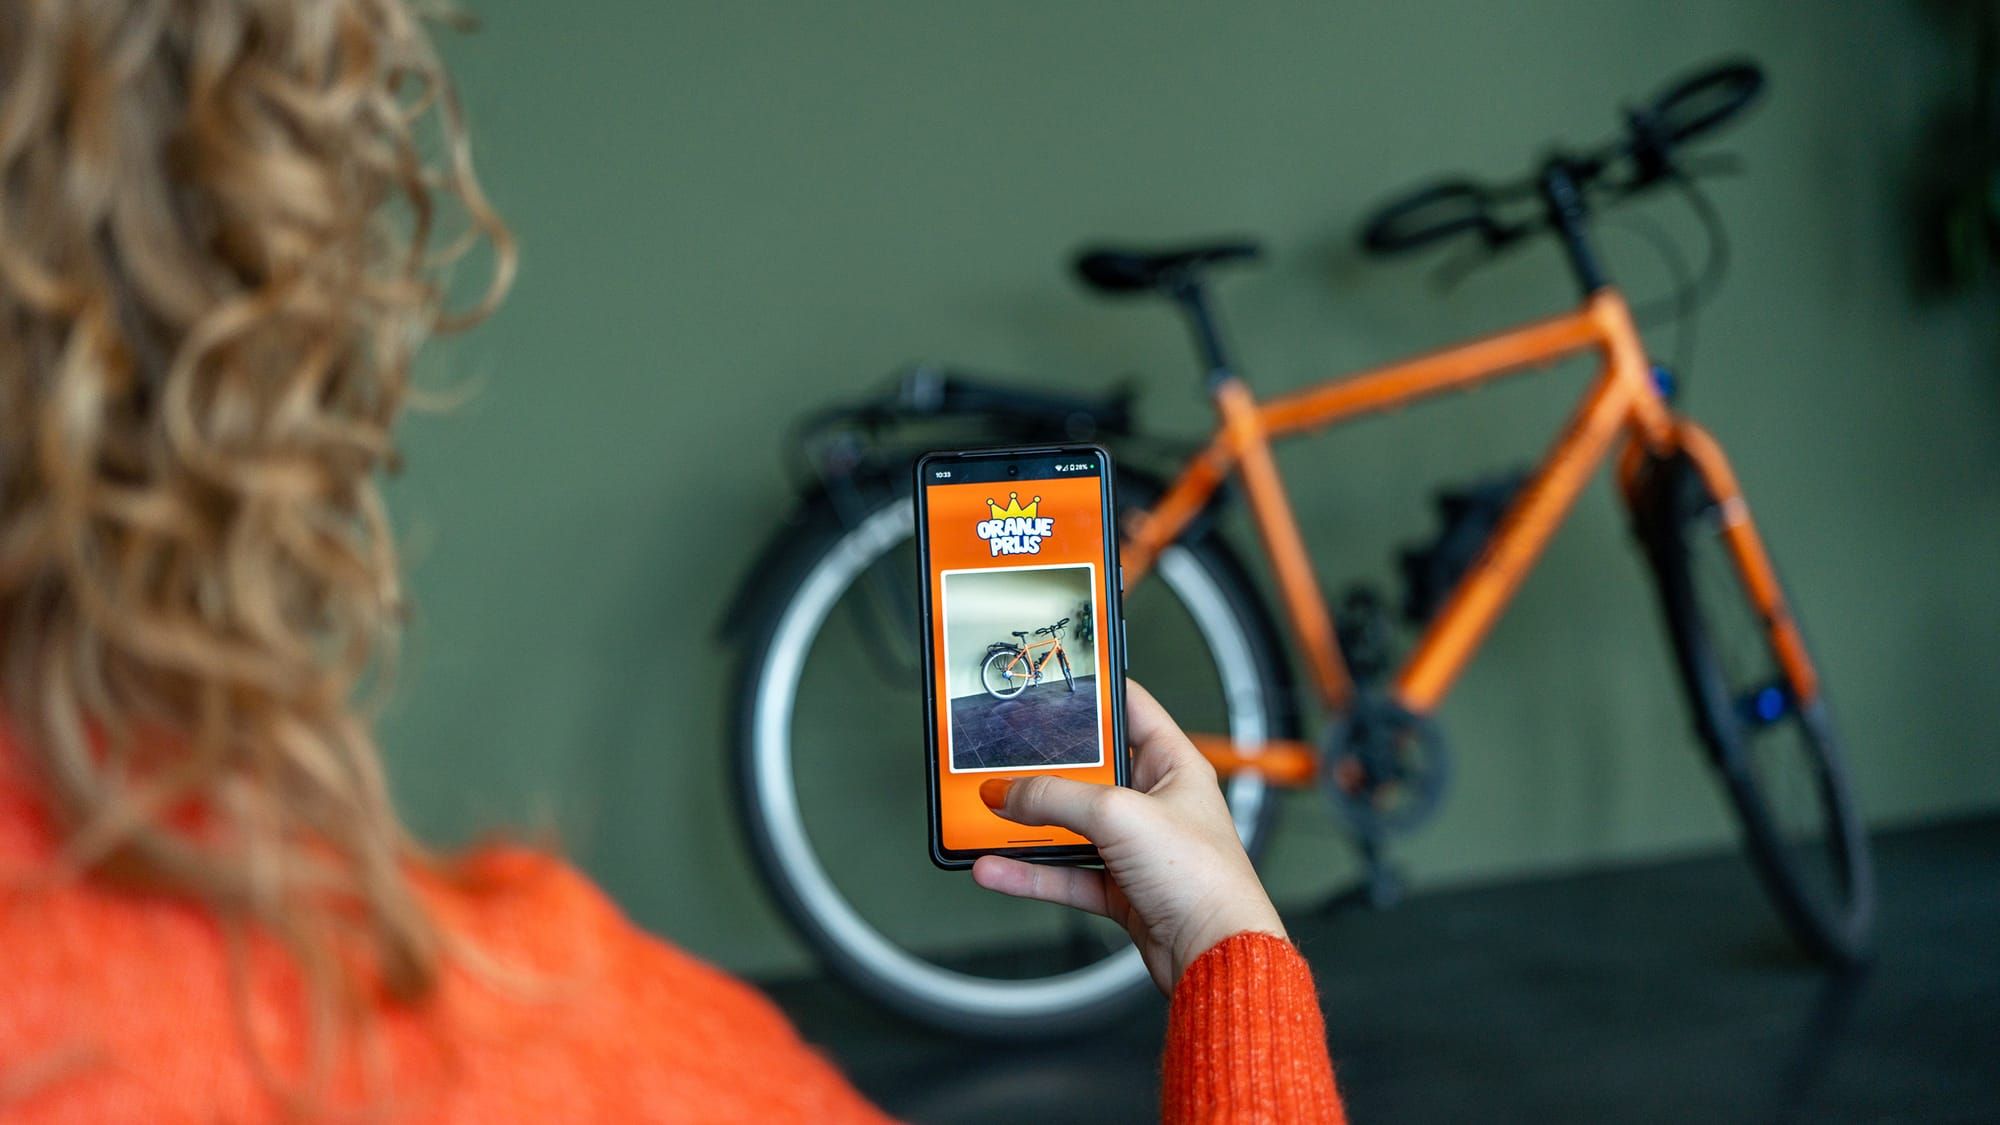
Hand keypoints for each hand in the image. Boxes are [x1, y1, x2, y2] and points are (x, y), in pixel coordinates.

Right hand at [971, 679, 1286, 993]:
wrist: (1215, 957)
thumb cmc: (1205, 880)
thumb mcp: (1120, 816)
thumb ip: (1057, 798)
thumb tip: (1009, 792)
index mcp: (1174, 765)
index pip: (1129, 709)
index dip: (1090, 694)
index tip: (1048, 685)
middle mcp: (1156, 802)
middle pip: (1088, 772)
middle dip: (1042, 769)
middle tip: (1002, 757)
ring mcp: (1137, 847)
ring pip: (1070, 826)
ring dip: (1028, 826)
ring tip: (986, 814)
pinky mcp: (1121, 889)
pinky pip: (1065, 873)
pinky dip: (1030, 873)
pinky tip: (997, 868)